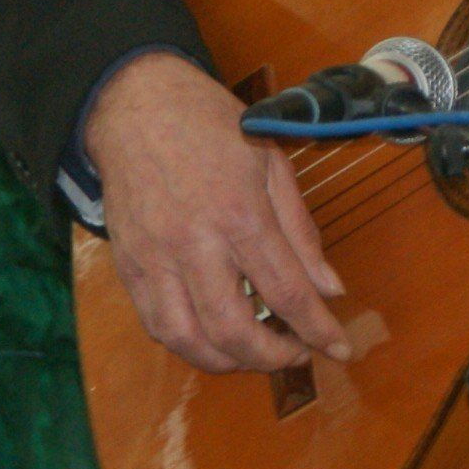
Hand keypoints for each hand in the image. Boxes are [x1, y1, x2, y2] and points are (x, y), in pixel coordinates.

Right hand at [84, 51, 352, 372]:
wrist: (137, 106)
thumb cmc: (211, 127)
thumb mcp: (273, 164)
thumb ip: (301, 232)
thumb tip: (329, 288)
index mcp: (240, 213)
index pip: (287, 291)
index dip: (318, 329)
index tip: (339, 349)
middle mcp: (195, 244)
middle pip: (234, 330)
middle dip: (273, 357)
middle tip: (296, 353)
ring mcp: (155, 259)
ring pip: (189, 340)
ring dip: (229, 361)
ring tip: (256, 353)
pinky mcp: (129, 267)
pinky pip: (156, 325)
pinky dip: (189, 344)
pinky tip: (213, 337)